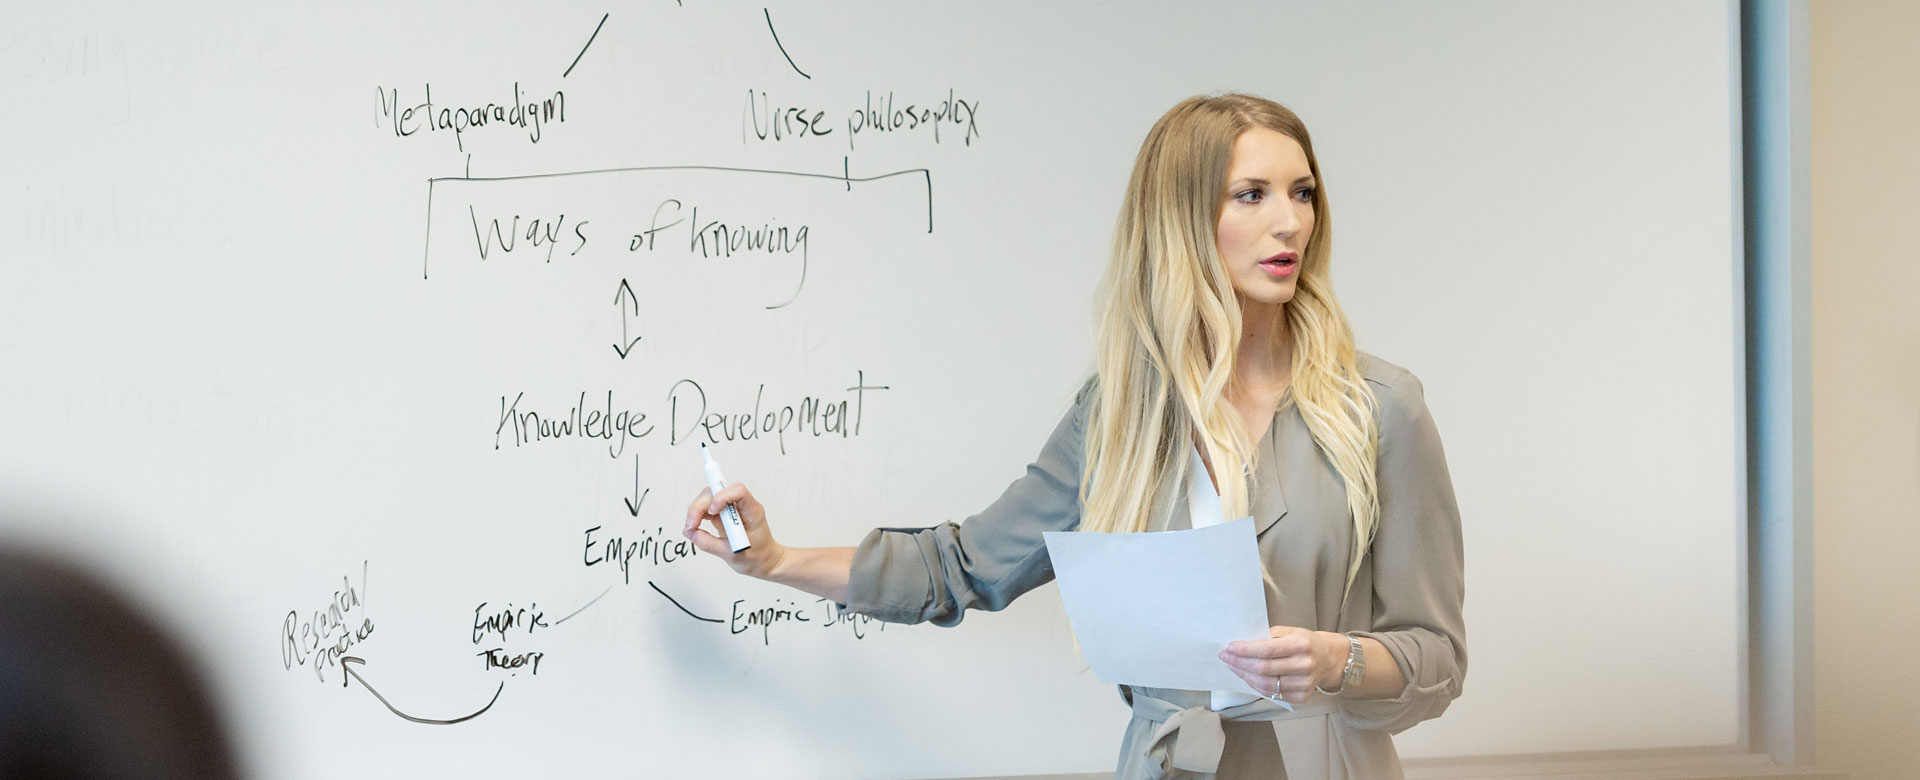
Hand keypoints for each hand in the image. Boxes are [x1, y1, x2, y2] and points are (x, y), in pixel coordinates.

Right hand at [682, 482, 784, 579]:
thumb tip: (690, 533)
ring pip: (709, 497)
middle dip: (700, 506)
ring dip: (696, 510)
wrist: (763, 560)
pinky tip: (694, 528)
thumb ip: (709, 543)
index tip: (712, 512)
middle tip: (691, 525)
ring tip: (691, 528)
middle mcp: (742, 506)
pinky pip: (707, 508)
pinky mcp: (723, 514)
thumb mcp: (732, 555)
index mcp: (752, 512)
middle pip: (717, 491)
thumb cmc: (756, 556)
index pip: (738, 491)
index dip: (722, 496)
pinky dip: (697, 516)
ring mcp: (731, 508)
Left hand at [1218, 626, 1345, 702]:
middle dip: (1239, 663)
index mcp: (1301, 645)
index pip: (1267, 650)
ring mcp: (1305, 684)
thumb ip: (1268, 636)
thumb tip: (1242, 643)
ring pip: (1266, 685)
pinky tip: (1247, 676)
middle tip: (1225, 656)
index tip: (1229, 647)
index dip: (1245, 650)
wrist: (1328, 658)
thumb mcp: (1290, 631)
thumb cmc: (1305, 642)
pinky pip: (1273, 694)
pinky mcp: (1302, 697)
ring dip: (1244, 676)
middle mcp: (1305, 665)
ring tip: (1233, 666)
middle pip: (1264, 669)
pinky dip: (1256, 686)